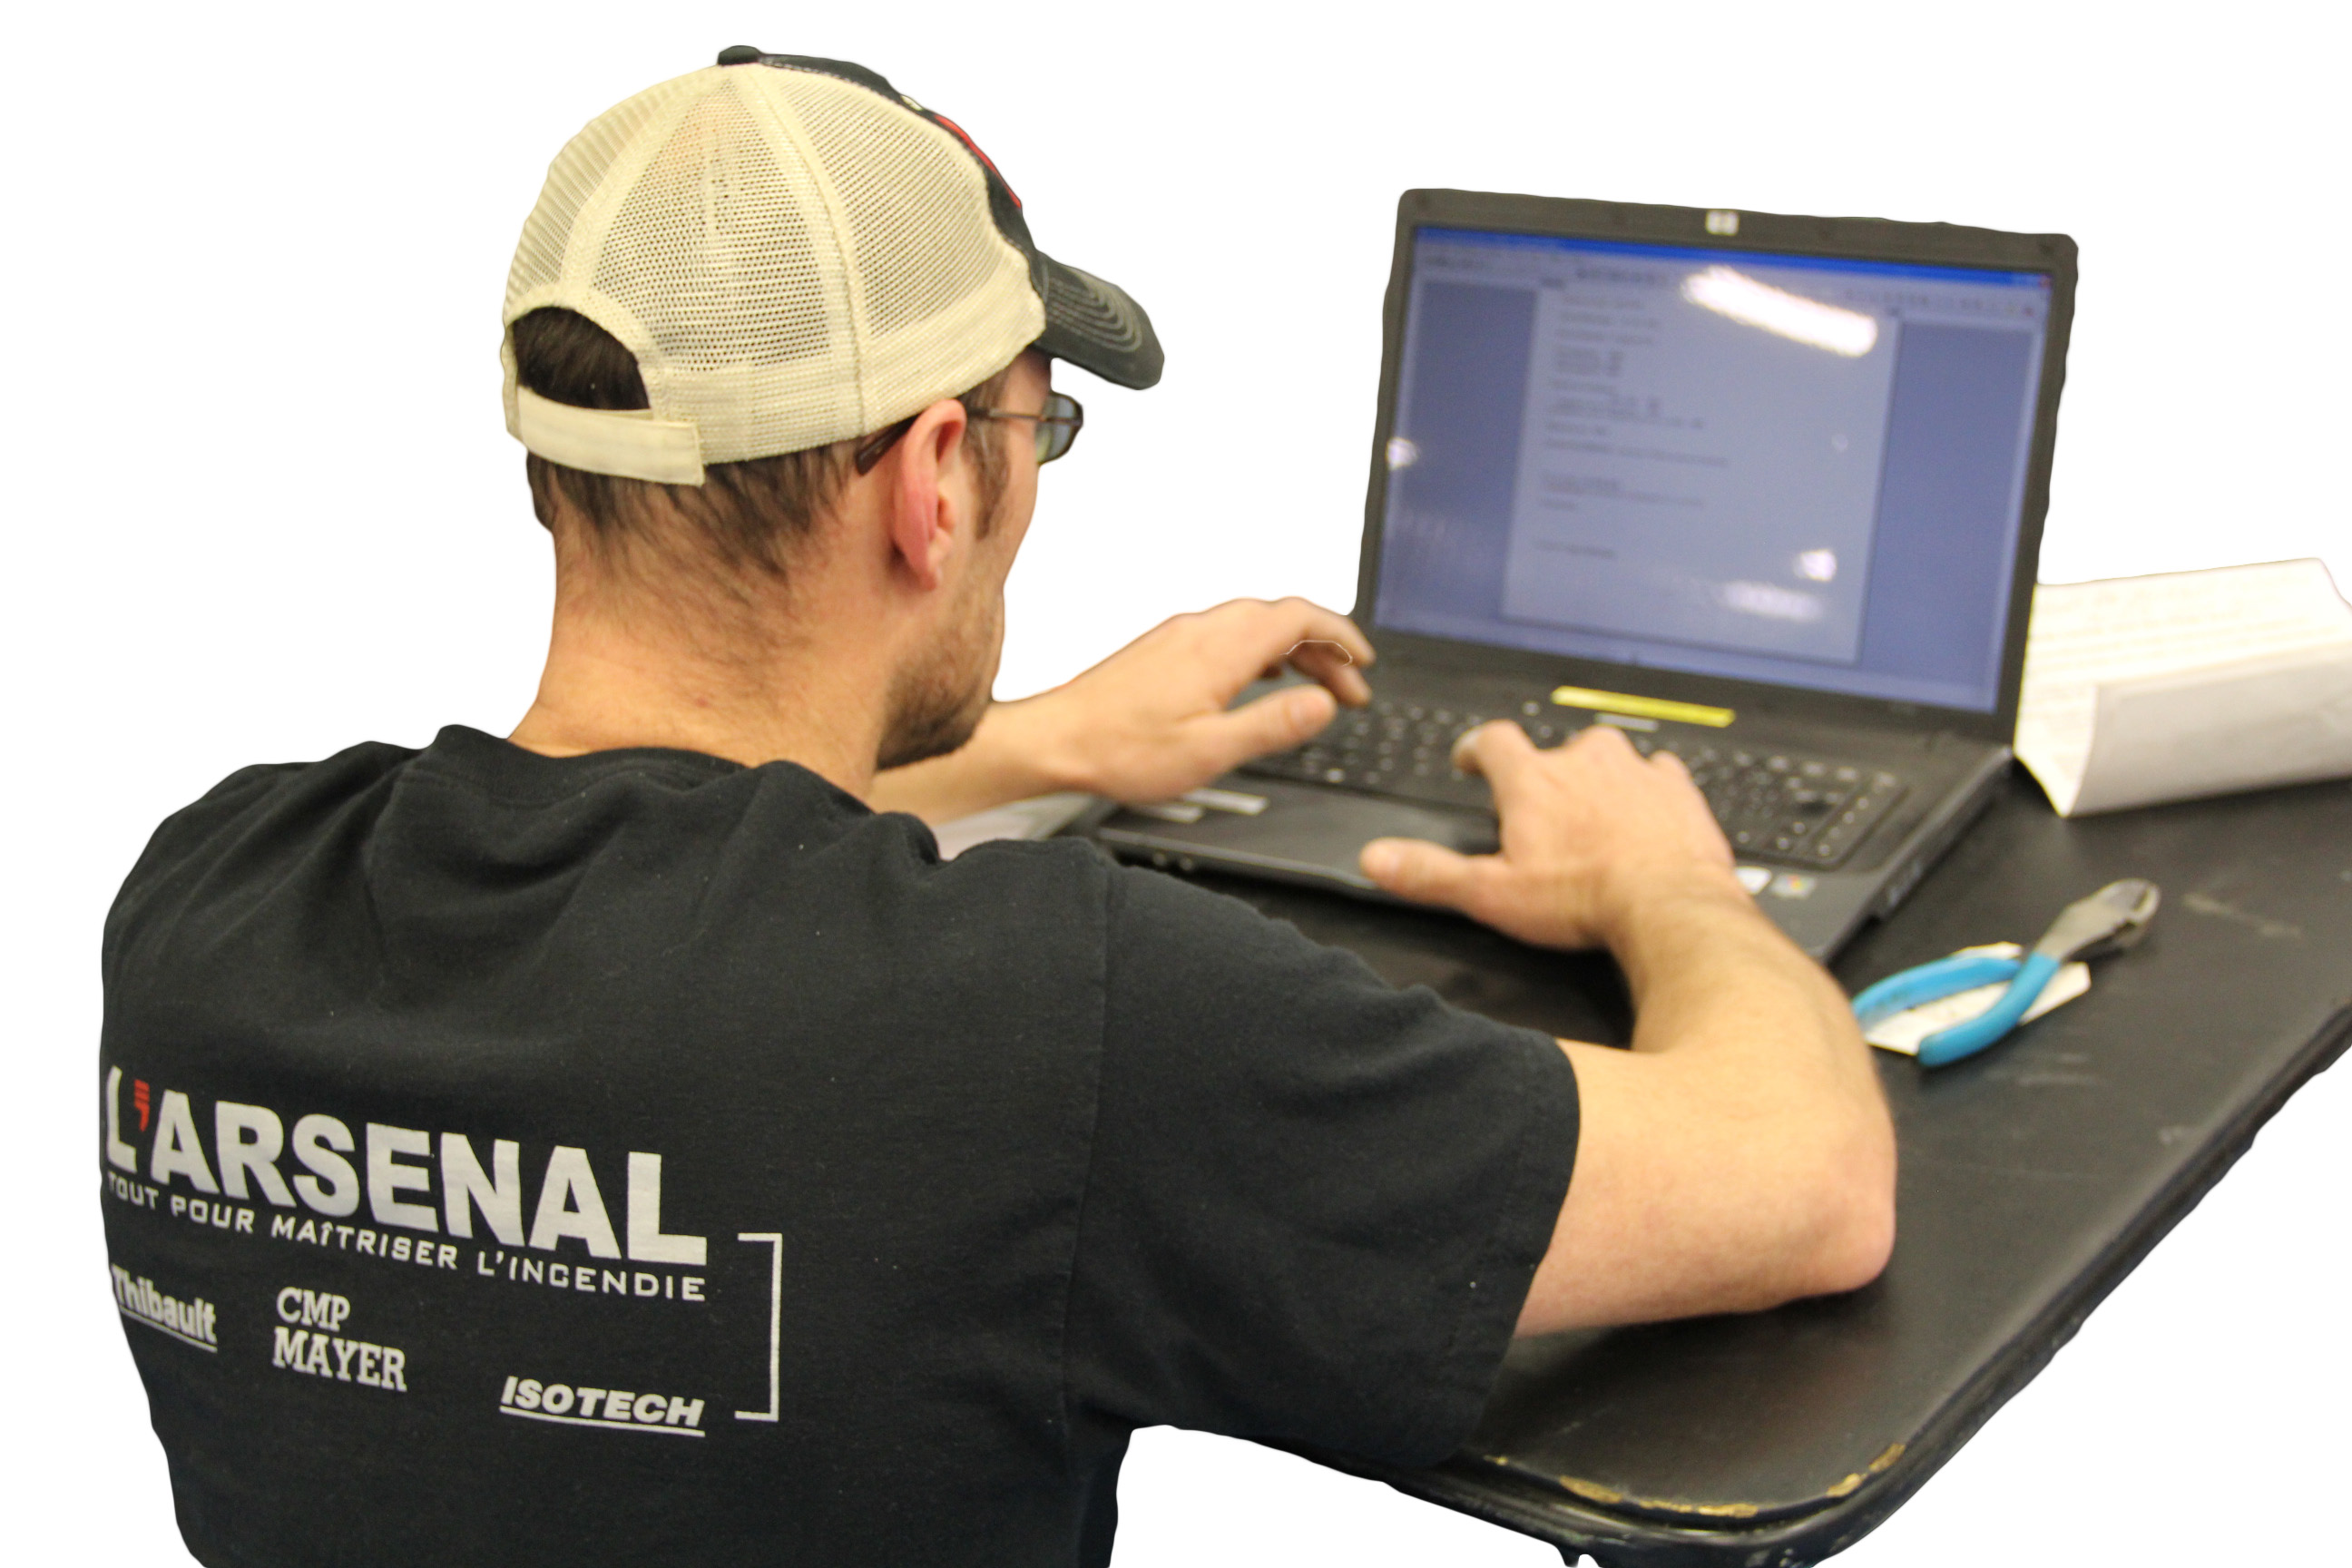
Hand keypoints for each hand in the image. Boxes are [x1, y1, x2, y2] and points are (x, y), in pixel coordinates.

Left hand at [1001, 597, 1372, 801]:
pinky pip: (1228, 634)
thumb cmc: (1121, 750)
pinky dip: (1261, 651)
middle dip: (1325, 649)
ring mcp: (1180, 635)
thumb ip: (1272, 724)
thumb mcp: (1210, 751)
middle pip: (1282, 618)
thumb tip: (1322, 705)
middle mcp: (1201, 630)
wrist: (1057, 740)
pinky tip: (1261, 678)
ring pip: (1254, 625)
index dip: (1342, 636)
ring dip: (1294, 651)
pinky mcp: (1164, 648)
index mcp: (1220, 648)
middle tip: (1349, 690)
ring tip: (1314, 689)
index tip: (1363, 662)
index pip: (1300, 617)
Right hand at [1358, 722, 1742, 949]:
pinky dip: (1646, 793)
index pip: (1492, 740)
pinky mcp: (1677, 786)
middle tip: (1544, 819)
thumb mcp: (1491, 894)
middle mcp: (1583, 759)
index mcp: (1532, 779)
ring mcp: (1635, 768)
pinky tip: (1643, 822)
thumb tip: (1376, 859)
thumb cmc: (1584, 899)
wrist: (1670, 907)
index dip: (1477, 749)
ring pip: (1606, 759)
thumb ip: (1430, 873)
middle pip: (1551, 752)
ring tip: (1594, 822)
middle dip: (1545, 779)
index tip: (1473, 761)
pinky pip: (1657, 774)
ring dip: (1597, 783)